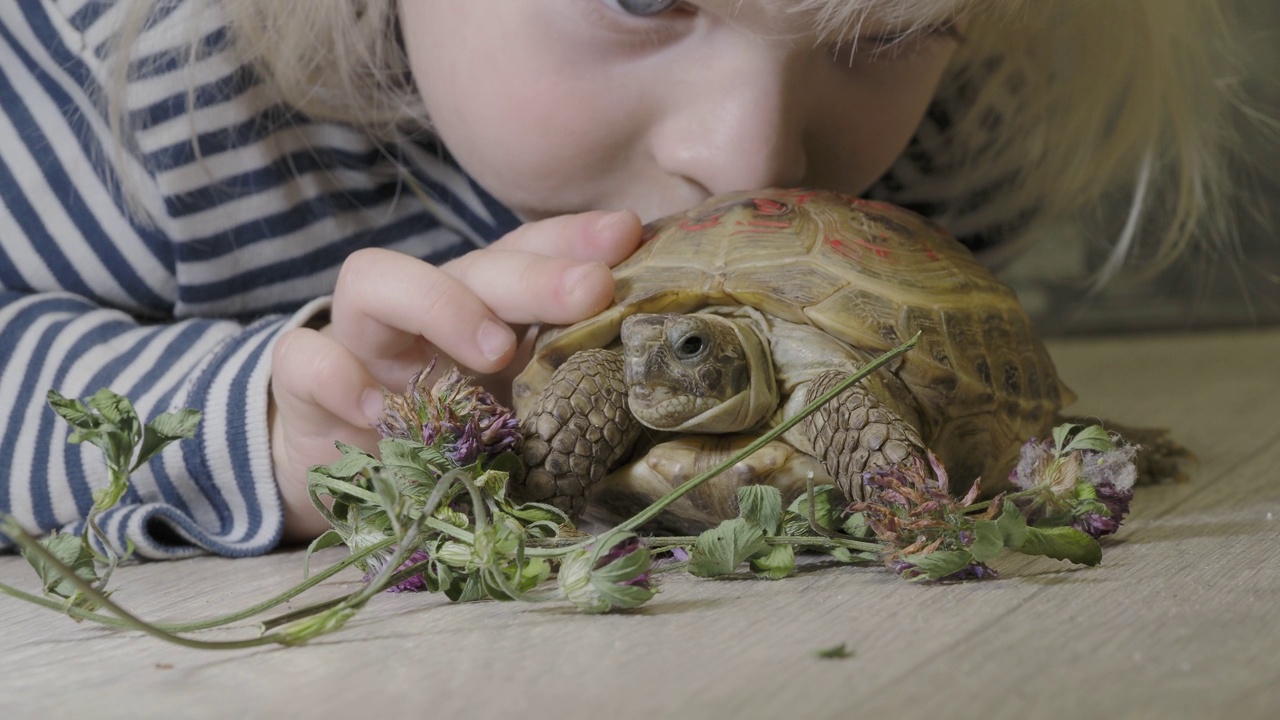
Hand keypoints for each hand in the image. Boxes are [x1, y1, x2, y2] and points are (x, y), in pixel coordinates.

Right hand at [269, 211, 643, 539]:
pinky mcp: (303, 385)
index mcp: (483, 311)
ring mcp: (358, 341)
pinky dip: (341, 379)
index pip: (526, 253)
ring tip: (493, 352)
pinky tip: (381, 413)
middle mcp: (423, 311)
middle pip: (471, 264)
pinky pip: (306, 360)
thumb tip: (645, 381)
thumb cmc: (444, 443)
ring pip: (374, 278)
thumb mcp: (512, 418)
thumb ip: (562, 390)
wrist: (345, 481)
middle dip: (533, 273)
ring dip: (440, 304)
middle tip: (590, 289)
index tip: (627, 234)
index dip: (572, 237)